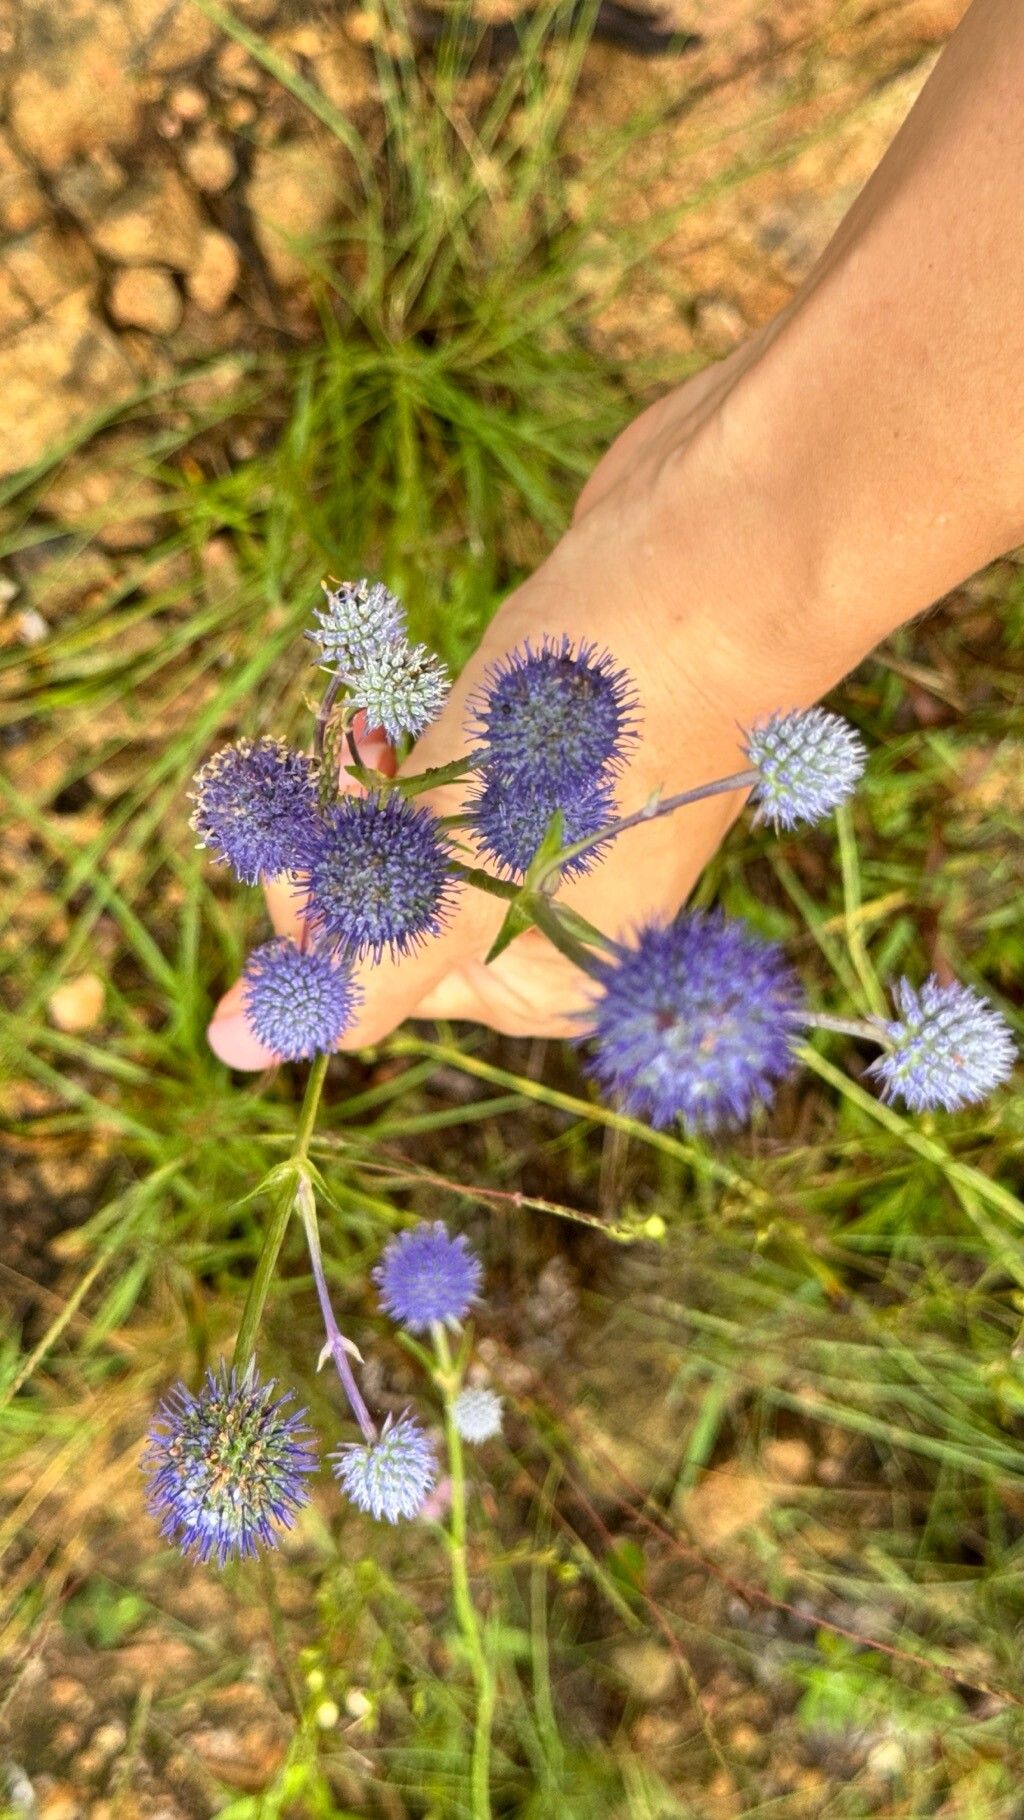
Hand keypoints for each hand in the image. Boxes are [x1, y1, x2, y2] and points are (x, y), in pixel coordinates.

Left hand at [208, 342, 856, 1068]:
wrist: (718, 557)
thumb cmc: (594, 717)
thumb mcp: (462, 858)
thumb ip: (364, 958)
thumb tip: (239, 1044)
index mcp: (547, 976)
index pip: (379, 979)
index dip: (319, 907)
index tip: (300, 824)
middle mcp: (556, 920)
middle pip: (391, 903)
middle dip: (346, 830)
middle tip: (348, 749)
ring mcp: (559, 831)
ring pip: (408, 830)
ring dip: (370, 780)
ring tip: (373, 718)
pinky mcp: (548, 748)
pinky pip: (443, 770)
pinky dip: (412, 739)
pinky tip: (407, 697)